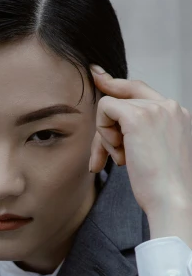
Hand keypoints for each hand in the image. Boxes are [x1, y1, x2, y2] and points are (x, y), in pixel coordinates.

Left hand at [89, 67, 191, 244]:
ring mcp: (155, 109)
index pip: (140, 89)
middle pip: (121, 99)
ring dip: (105, 137)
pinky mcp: (137, 117)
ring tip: (121, 161)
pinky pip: (104, 109)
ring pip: (110, 106)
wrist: (172, 200)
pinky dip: (102, 133)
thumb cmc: (163, 187)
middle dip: (105, 127)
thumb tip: (112, 120)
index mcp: (177, 114)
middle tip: (99, 153)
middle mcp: (169, 106)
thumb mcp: (154, 152)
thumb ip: (139, 132)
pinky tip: (117, 155)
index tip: (98, 76)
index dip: (116, 84)